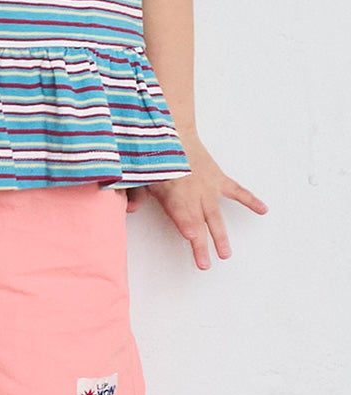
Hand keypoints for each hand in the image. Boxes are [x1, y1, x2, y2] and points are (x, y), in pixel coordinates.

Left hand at [126, 135, 267, 269]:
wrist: (176, 130)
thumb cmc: (157, 156)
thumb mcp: (141, 175)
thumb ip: (136, 194)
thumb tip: (130, 209)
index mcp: (175, 192)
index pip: (181, 212)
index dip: (186, 223)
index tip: (192, 235)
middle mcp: (194, 192)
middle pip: (199, 222)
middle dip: (202, 243)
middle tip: (204, 264)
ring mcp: (208, 187)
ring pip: (216, 215)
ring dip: (221, 236)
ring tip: (226, 255)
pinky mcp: (218, 179)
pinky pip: (237, 191)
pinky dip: (251, 200)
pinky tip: (263, 210)